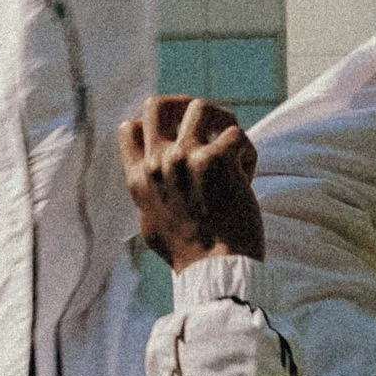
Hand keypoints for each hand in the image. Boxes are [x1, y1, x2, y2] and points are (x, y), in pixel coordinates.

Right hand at [119, 93, 265, 268]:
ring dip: (220, 125)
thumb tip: (142, 176)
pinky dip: (247, 154)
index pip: (128, 128)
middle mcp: (158, 163)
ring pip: (200, 107)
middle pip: (157, 104)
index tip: (173, 141)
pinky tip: (246, 178)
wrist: (216, 270)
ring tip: (231, 151)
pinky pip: (236, 134)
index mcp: (139, 179)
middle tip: (204, 128)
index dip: (151, 127)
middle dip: (181, 109)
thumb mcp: (151, 224)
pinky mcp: (217, 159)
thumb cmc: (189, 255)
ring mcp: (186, 156)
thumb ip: (148, 194)